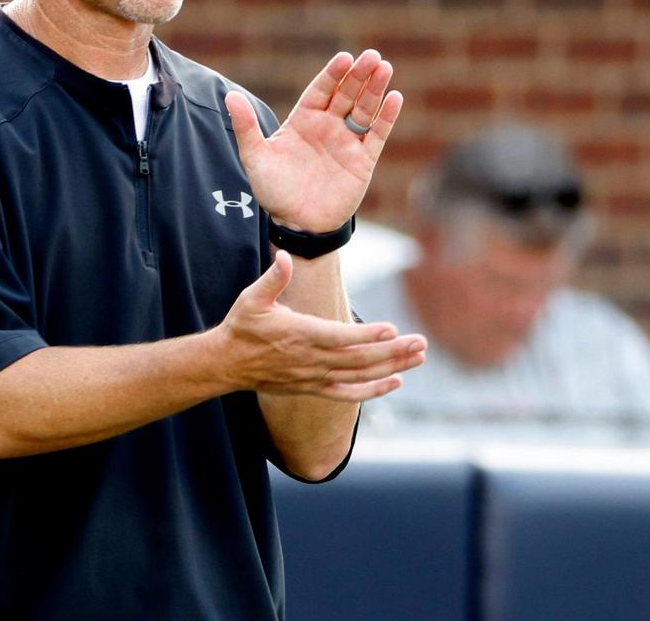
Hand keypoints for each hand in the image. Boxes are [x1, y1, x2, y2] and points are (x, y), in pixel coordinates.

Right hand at [213, 251, 426, 401]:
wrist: (227, 363)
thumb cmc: (242, 326)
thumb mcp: (252, 298)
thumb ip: (272, 278)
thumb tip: (283, 256)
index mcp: (301, 335)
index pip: (340, 337)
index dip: (367, 335)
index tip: (393, 329)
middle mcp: (312, 359)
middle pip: (359, 358)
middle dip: (394, 351)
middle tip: (422, 342)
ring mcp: (315, 376)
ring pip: (360, 375)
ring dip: (392, 367)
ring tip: (419, 357)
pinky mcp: (314, 387)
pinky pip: (349, 393)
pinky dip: (373, 390)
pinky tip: (396, 382)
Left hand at [225, 50, 402, 231]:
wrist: (296, 224)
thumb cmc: (273, 191)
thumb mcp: (255, 157)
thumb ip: (246, 127)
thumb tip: (229, 96)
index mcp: (303, 120)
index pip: (321, 90)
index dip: (332, 74)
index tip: (344, 58)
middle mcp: (327, 126)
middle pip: (346, 94)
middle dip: (359, 75)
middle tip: (372, 56)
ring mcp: (347, 142)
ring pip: (364, 109)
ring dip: (375, 89)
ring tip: (385, 68)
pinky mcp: (363, 160)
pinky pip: (377, 134)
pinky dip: (387, 117)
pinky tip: (394, 97)